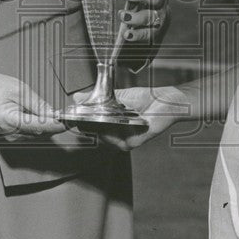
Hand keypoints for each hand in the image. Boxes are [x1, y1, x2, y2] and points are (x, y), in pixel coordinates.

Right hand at [0, 72, 65, 140]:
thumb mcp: (22, 91)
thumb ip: (38, 105)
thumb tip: (53, 114)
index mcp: (8, 119)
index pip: (37, 126)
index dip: (54, 124)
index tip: (66, 122)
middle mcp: (9, 132)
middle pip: (39, 132)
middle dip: (53, 124)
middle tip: (65, 116)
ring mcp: (10, 136)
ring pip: (38, 134)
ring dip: (48, 125)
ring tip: (54, 115)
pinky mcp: (13, 136)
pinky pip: (32, 133)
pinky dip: (40, 126)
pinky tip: (42, 117)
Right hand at [69, 85, 192, 151]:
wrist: (165, 100)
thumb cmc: (147, 98)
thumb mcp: (119, 95)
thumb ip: (98, 97)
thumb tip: (77, 96)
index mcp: (114, 124)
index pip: (94, 127)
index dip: (84, 122)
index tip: (72, 117)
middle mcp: (119, 133)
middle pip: (97, 134)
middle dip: (89, 125)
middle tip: (81, 116)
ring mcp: (125, 140)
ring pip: (105, 138)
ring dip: (101, 127)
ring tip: (99, 116)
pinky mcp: (133, 143)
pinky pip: (117, 142)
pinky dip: (113, 132)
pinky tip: (112, 122)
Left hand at [119, 0, 167, 45]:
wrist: (150, 30)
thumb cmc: (140, 3)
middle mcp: (161, 2)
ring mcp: (160, 18)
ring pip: (151, 17)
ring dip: (136, 16)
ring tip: (122, 15)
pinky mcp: (155, 34)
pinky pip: (147, 35)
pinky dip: (137, 35)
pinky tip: (127, 34)